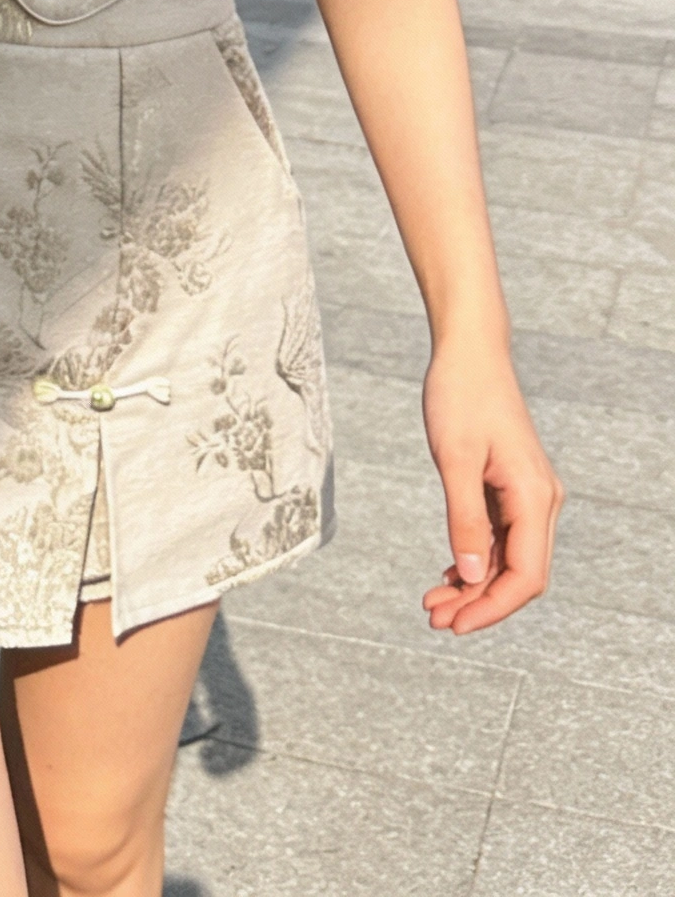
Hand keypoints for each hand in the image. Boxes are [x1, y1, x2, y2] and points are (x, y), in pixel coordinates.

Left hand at [421, 337, 563, 633]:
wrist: (469, 351)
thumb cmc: (460, 395)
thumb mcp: (455, 458)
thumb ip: (465, 519)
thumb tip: (472, 577)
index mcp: (534, 496)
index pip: (525, 576)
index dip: (492, 608)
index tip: (455, 625)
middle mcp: (541, 500)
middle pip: (520, 574)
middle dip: (480, 603)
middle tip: (435, 619)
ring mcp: (529, 494)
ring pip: (510, 558)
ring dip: (475, 585)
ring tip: (434, 603)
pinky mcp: (513, 486)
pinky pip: (502, 537)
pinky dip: (477, 559)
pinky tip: (449, 574)